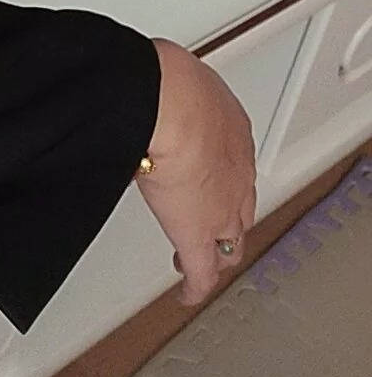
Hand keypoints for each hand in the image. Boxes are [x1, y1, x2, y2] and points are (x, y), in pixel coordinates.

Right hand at [134, 37, 257, 307]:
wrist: (168, 102)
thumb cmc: (164, 83)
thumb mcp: (169, 83)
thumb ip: (161, 93)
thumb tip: (133, 84)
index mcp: (230, 126)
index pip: (234, 162)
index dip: (222, 178)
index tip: (208, 181)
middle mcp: (236, 168)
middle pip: (241, 206)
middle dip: (228, 218)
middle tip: (212, 226)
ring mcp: (222, 205)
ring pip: (229, 241)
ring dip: (216, 251)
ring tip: (202, 260)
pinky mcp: (199, 234)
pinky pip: (202, 273)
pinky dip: (196, 286)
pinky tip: (188, 293)